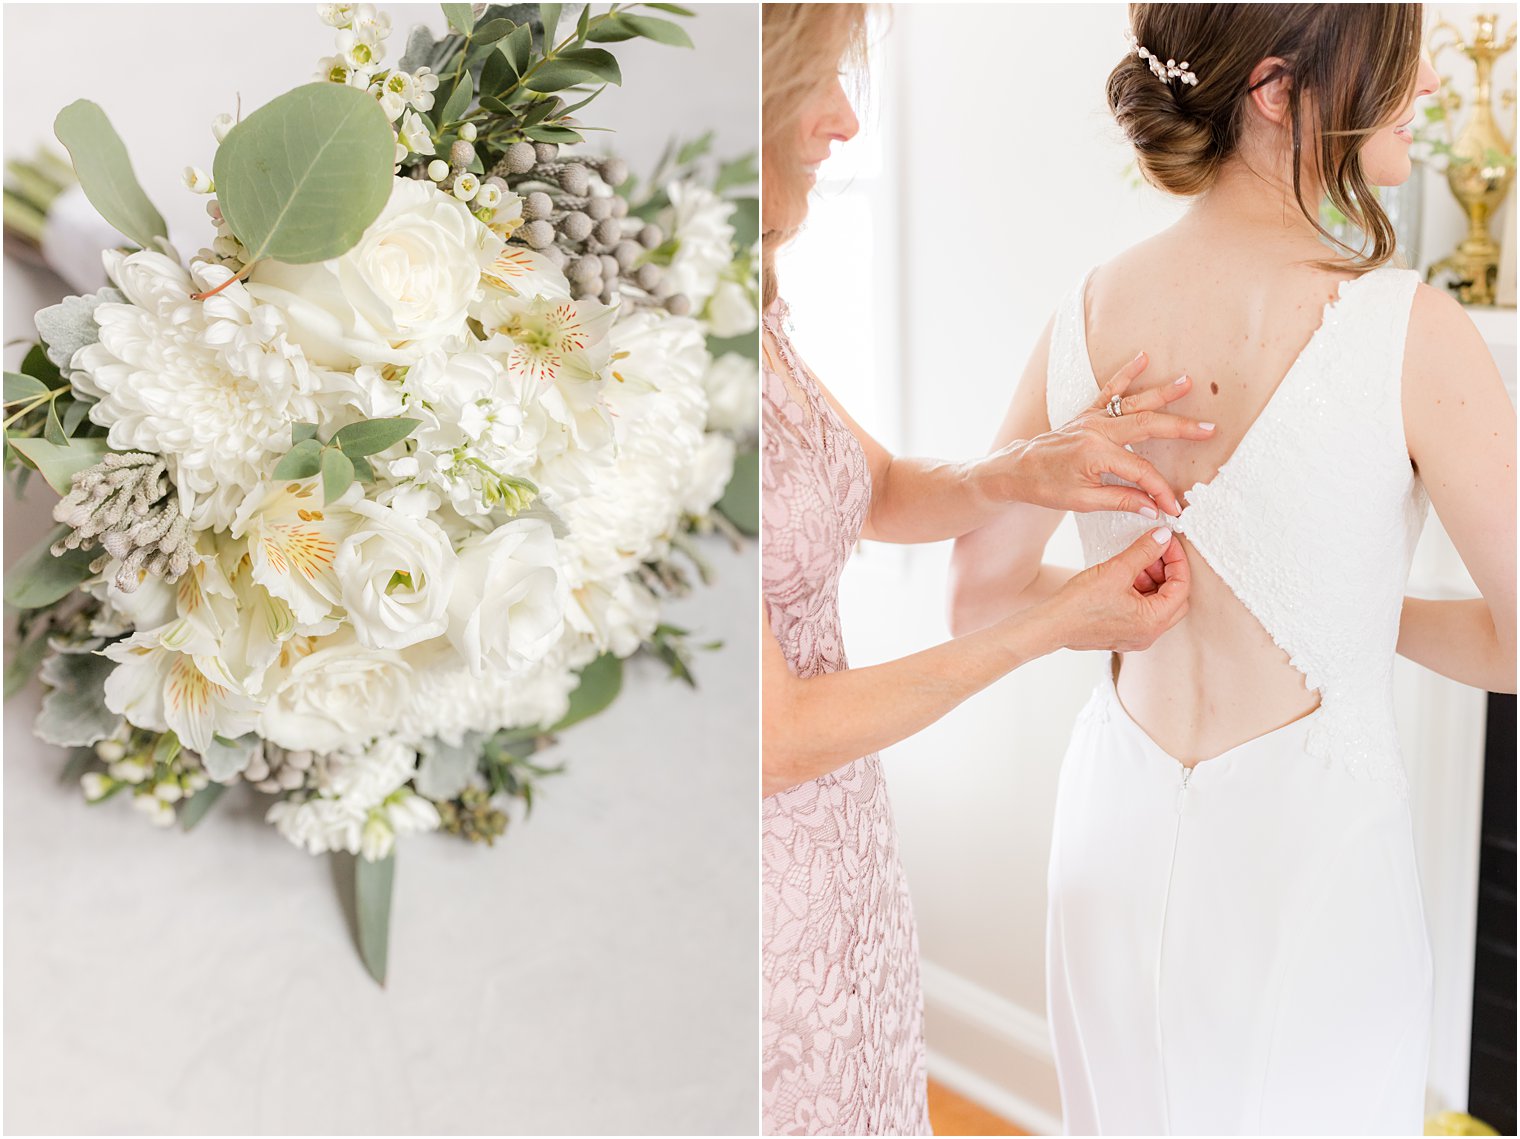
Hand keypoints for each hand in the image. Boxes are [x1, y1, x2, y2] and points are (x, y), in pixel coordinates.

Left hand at [989, 351, 1215, 517]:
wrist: (1016, 470)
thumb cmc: (1045, 487)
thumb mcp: (1082, 501)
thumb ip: (1120, 500)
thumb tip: (1152, 506)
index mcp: (1096, 454)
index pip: (1141, 471)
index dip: (1160, 490)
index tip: (1173, 506)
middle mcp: (1096, 430)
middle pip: (1147, 426)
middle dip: (1180, 429)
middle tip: (1208, 429)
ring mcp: (1092, 418)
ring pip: (1133, 402)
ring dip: (1162, 393)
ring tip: (1187, 382)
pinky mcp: (1087, 413)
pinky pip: (1110, 390)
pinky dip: (1127, 374)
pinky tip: (1142, 358)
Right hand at [1043, 527, 1190, 651]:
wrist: (1051, 624)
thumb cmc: (1079, 604)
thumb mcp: (1116, 570)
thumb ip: (1144, 551)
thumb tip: (1163, 537)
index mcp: (1153, 622)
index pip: (1181, 587)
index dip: (1178, 560)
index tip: (1167, 542)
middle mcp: (1149, 634)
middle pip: (1175, 598)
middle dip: (1168, 572)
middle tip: (1155, 551)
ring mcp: (1136, 636)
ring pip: (1159, 604)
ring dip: (1154, 580)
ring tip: (1136, 562)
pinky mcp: (1124, 633)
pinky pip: (1143, 610)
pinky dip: (1141, 591)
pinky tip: (1127, 575)